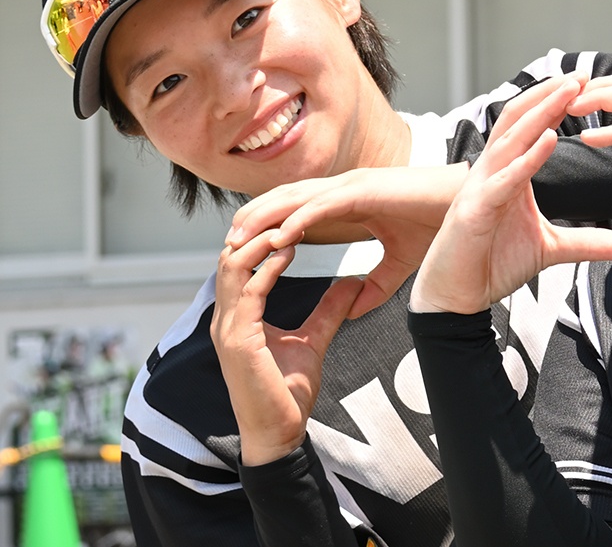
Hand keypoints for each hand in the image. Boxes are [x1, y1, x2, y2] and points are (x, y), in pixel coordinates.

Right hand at [210, 230, 360, 466]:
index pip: (239, 263)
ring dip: (261, 242)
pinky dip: (267, 268)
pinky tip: (290, 252)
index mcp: (238, 316)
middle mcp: (226, 318)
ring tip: (291, 225)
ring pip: (232, 267)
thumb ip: (329, 310)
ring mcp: (227, 329)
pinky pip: (247, 293)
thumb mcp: (314, 339)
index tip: (295, 218)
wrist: (281, 433)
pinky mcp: (237, 341)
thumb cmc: (289, 392)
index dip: (262, 237)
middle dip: (258, 230)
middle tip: (292, 211)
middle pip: (230, 256)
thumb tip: (352, 282)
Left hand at [228, 165, 469, 318]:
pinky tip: (278, 239)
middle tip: (225, 248)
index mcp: (348, 200)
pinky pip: (322, 205)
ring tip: (238, 243)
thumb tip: (354, 309)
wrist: (470, 205)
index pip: (295, 209)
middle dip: (252, 222)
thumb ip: (375, 285)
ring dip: (264, 220)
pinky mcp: (365, 190)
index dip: (267, 226)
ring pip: (295, 200)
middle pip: (284, 201)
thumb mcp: (399, 263)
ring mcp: (353, 185)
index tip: (243, 251)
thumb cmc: (440, 225)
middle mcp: (344, 188)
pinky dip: (297, 220)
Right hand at [411, 75, 611, 314]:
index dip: (555, 102)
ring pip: (510, 139)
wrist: (456, 298)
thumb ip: (588, 242)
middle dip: (549, 94)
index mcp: (508, 174)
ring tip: (569, 91)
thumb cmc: (491, 264)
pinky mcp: (473, 211)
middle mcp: (491, 172)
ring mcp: (480, 188)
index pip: (531, 126)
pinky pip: (502, 179)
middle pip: (519, 120)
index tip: (587, 83)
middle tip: (582, 74)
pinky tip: (548, 140)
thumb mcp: (551, 249)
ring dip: (540, 112)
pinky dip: (526, 158)